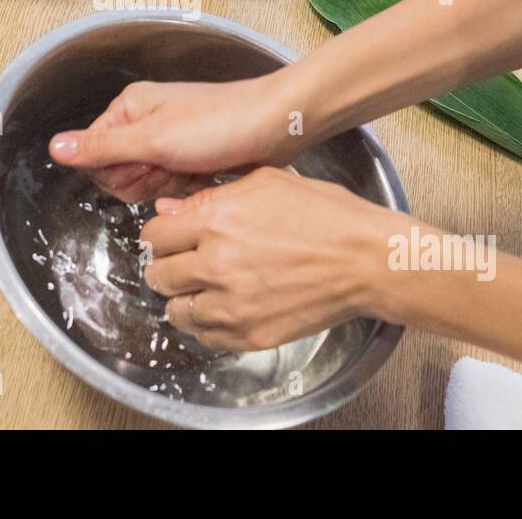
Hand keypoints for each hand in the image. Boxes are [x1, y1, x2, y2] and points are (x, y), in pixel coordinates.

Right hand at [48, 74, 301, 203]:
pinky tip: (207, 179)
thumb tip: (55, 148)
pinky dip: (188, 190)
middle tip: (176, 166)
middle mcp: (144, 123)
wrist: (277, 127)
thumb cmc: (220, 124)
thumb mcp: (155, 139)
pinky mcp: (190, 161)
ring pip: (146, 186)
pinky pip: (172, 189)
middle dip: (146, 180)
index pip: (95, 157)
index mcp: (129, 109)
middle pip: (119, 175)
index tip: (149, 163)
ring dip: (169, 186)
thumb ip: (102, 147)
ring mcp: (168, 143)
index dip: (119, 171)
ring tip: (195, 171)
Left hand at [140, 166, 411, 351]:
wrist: (367, 261)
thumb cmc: (327, 216)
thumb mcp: (267, 183)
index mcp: (218, 221)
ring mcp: (232, 306)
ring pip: (176, 312)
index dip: (162, 236)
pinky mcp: (249, 335)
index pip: (154, 237)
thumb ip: (210, 196)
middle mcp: (217, 265)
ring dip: (185, 300)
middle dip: (169, 268)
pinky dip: (209, 326)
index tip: (171, 240)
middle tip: (186, 264)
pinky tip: (227, 308)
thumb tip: (170, 209)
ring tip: (207, 289)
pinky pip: (206, 338)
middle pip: (159, 276)